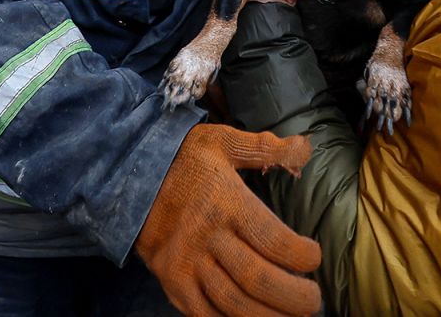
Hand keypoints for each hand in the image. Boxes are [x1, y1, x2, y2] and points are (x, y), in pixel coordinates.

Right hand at [135, 124, 321, 315]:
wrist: (126, 176)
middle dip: (293, 296)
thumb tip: (305, 146)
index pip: (273, 239)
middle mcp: (206, 236)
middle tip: (314, 300)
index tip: (314, 257)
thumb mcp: (221, 141)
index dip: (301, 255)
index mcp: (225, 202)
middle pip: (257, 278)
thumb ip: (264, 147)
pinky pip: (202, 314)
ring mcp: (186, 263)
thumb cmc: (181, 159)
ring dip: (268, 316)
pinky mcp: (171, 281)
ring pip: (233, 303)